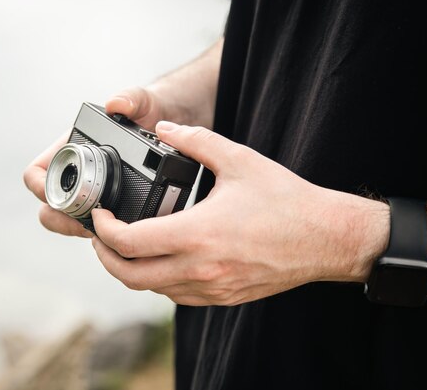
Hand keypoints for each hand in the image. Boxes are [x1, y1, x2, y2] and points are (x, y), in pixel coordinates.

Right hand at [22, 87, 167, 237]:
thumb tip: (116, 104)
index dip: (42, 189)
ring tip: (103, 230)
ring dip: (78, 228)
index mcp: (69, 147)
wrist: (168, 125)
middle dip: (62, 220)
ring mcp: (88, 190)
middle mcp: (74, 171)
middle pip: (48, 206)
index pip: (36, 174)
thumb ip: (131, 99)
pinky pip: (90, 223)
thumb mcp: (143, 102)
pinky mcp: (105, 204)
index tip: (62, 198)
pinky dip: (98, 230)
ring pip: (67, 220)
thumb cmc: (148, 110)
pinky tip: (116, 231)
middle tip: (87, 225)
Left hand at [90, 122, 388, 305]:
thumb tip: (163, 128)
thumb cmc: (286, 200)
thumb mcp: (239, 159)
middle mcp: (199, 268)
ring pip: (151, 289)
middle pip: (129, 275)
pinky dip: (157, 280)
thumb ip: (196, 140)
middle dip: (105, 256)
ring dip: (130, 269)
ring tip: (126, 244)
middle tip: (102, 234)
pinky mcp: (223, 297)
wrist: (326, 238)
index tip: (100, 214)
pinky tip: (161, 259)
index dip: (104, 230)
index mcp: (197, 233)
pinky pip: (176, 296)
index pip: (129, 243)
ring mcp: (211, 288)